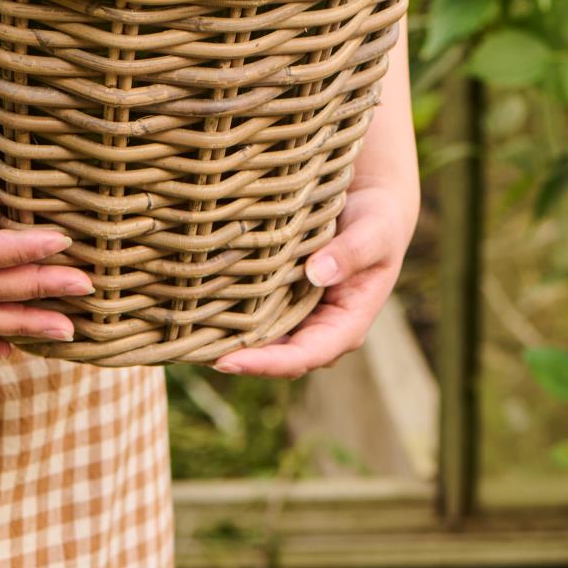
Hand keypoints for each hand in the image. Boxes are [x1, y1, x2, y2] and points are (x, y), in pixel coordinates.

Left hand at [212, 180, 419, 376]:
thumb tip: (316, 274)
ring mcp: (303, 315)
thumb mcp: (374, 232)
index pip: (307, 355)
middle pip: (279, 356)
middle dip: (241, 359)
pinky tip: (202, 309)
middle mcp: (323, 328)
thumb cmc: (377, 219)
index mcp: (349, 323)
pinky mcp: (286, 297)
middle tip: (193, 352)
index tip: (228, 362)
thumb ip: (350, 254)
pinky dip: (234, 315)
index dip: (268, 363)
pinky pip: (258, 314)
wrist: (371, 204)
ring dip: (233, 342)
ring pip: (266, 340)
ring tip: (190, 338)